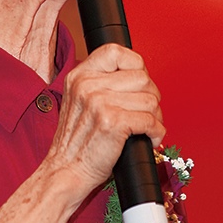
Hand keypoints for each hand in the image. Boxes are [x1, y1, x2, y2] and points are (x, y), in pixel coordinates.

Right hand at [45, 43, 164, 198]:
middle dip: (151, 97)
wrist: (65, 171)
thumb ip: (100, 83)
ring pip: (150, 99)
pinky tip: (148, 137)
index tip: (139, 81)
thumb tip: (138, 76)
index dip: (136, 64)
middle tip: (146, 112)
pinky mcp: (112, 122)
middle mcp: (87, 85)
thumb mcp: (79, 101)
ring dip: (155, 116)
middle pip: (141, 77)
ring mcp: (99, 102)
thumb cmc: (77, 141)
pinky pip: (150, 120)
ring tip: (145, 127)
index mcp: (79, 76)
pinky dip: (156, 132)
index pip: (116, 51)